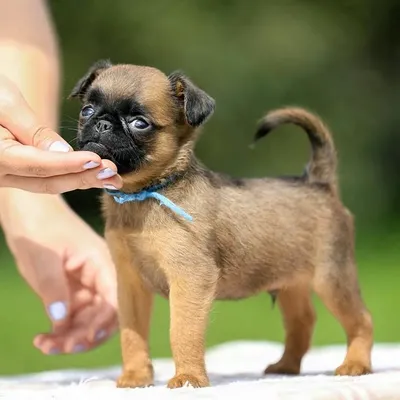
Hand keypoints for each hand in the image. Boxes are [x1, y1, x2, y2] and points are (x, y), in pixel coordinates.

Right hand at [0, 75, 121, 192]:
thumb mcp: (5, 101)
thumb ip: (33, 130)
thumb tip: (64, 153)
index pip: (39, 165)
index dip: (70, 165)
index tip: (97, 161)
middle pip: (47, 182)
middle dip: (84, 179)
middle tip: (114, 175)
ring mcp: (6, 176)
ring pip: (47, 184)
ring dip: (81, 181)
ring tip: (111, 177)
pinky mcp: (14, 172)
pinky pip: (43, 178)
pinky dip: (68, 176)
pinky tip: (91, 173)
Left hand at [3, 194, 117, 353]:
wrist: (28, 212)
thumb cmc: (39, 227)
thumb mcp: (44, 258)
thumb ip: (53, 289)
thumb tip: (61, 321)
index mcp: (102, 263)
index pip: (114, 298)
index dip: (105, 322)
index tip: (85, 338)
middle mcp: (99, 277)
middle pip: (104, 314)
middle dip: (86, 335)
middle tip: (62, 347)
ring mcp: (86, 285)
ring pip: (88, 320)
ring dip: (71, 337)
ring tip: (46, 345)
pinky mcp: (72, 292)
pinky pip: (72, 318)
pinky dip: (59, 331)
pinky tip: (43, 338)